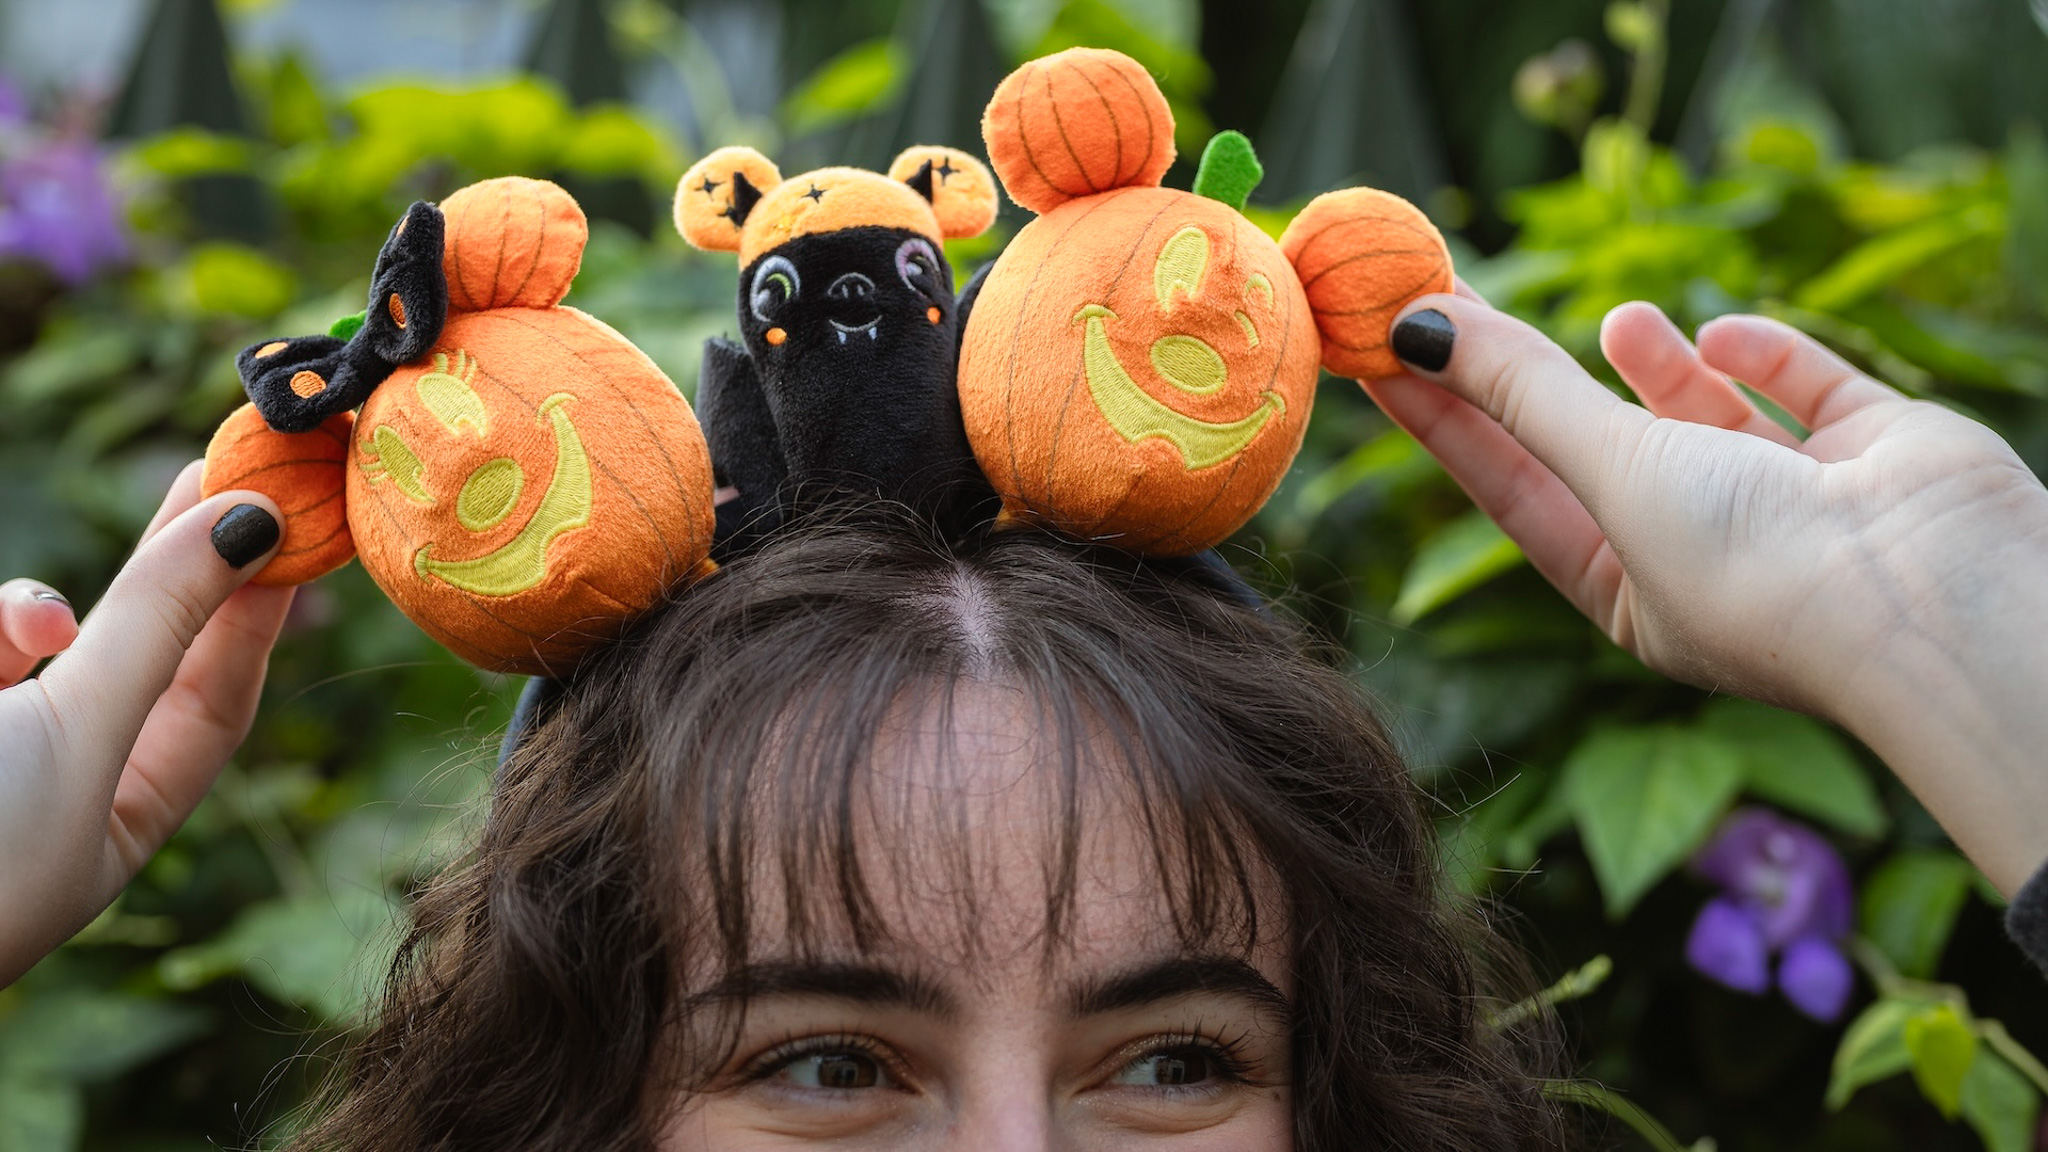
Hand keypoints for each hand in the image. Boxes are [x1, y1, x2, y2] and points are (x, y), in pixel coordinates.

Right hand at [0, 463, 290, 983]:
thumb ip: (160, 624)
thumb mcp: (80, 733)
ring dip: (24, 615)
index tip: (293, 523)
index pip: (212, 703)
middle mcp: (47, 792)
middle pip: (136, 656)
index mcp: (113, 829)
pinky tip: (2, 641)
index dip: (254, 612)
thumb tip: (258, 520)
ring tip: (34, 633)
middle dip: (174, 568)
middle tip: (222, 471)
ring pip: (23, 639)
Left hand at [1366, 295, 2047, 892]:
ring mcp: (1790, 502)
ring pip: (1699, 414)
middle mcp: (1703, 550)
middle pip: (1588, 440)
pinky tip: (1726, 337)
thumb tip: (1419, 327)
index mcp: (1627, 589)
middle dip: (1526, 372)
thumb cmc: (1755, 568)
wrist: (1938, 599)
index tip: (1383, 349)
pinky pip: (1802, 391)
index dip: (1444, 419)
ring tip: (1625, 322)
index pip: (1507, 489)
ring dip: (1656, 364)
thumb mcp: (1612, 475)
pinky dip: (1761, 357)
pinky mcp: (1870, 453)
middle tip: (1458, 291)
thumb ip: (1524, 394)